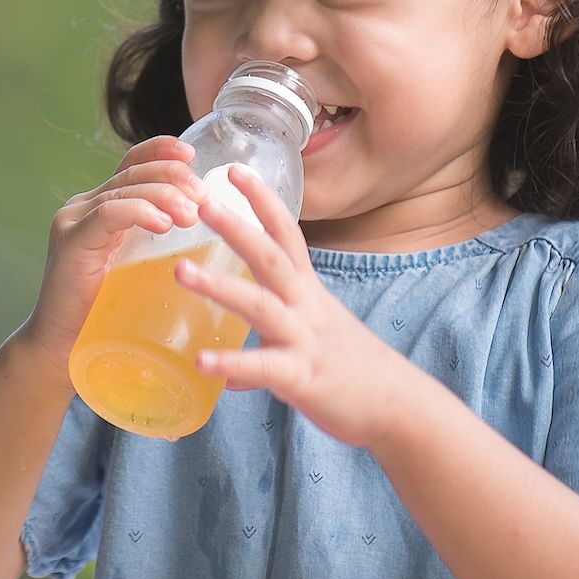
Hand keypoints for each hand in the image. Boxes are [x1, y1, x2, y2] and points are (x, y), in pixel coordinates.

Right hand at [16, 135, 208, 380]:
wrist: (61, 348)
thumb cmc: (105, 315)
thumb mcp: (137, 268)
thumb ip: (156, 246)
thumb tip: (206, 233)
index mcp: (100, 207)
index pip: (131, 163)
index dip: (160, 150)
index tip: (192, 154)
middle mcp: (83, 206)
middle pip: (133, 171)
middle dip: (172, 174)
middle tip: (202, 193)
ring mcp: (74, 221)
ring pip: (125, 189)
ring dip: (164, 195)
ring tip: (192, 213)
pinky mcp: (70, 242)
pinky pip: (109, 213)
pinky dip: (140, 212)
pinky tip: (163, 223)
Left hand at [172, 164, 423, 450]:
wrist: (399, 407)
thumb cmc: (356, 372)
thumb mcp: (313, 342)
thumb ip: (273, 343)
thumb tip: (232, 370)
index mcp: (308, 291)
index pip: (286, 234)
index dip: (263, 201)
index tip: (235, 170)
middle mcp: (307, 307)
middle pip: (271, 256)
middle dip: (237, 227)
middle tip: (201, 202)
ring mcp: (305, 340)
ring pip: (260, 304)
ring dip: (219, 285)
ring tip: (180, 270)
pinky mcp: (303, 377)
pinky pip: (265, 367)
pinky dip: (232, 363)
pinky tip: (201, 361)